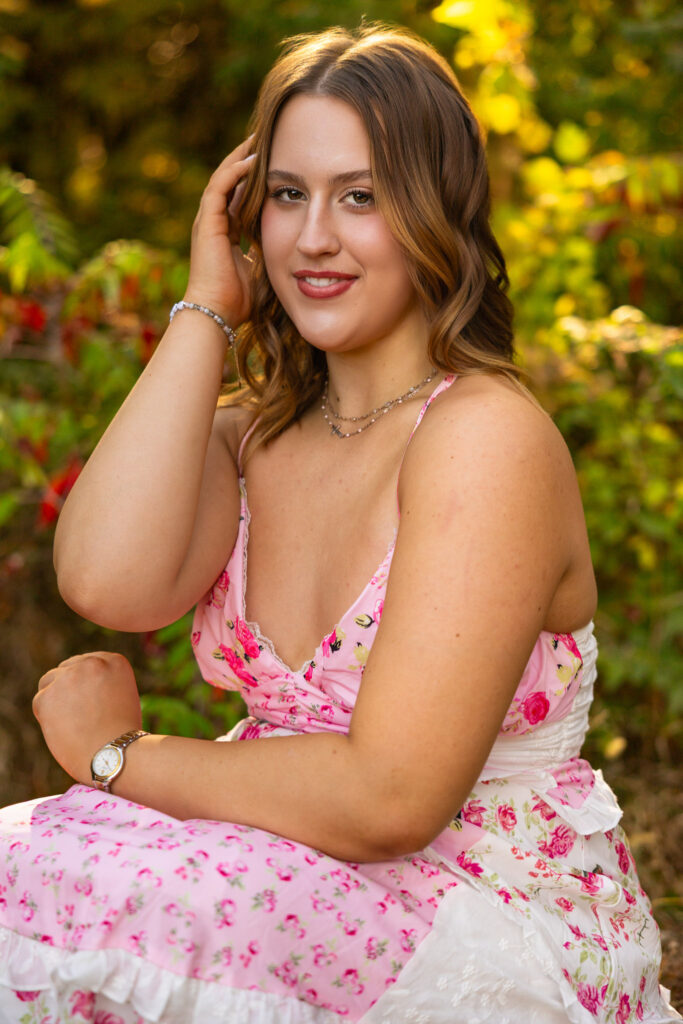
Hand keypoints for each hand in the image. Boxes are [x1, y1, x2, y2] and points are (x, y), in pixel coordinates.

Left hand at [33, 652, 142, 784]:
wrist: (115, 756)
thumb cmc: (121, 735)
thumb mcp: (121, 697)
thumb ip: (102, 684)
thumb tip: (75, 685)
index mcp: (114, 661)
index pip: (87, 663)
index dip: (86, 684)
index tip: (90, 702)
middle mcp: (92, 663)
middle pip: (67, 669)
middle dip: (69, 690)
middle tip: (78, 717)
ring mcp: (69, 677)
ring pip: (49, 682)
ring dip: (55, 700)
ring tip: (73, 724)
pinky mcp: (47, 695)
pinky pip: (40, 703)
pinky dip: (48, 718)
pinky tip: (65, 731)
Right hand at [183, 136, 256, 326]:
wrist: (216, 313)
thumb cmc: (238, 301)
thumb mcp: (260, 271)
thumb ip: (270, 255)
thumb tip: (292, 251)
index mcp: (226, 234)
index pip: (240, 198)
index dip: (254, 182)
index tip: (274, 167)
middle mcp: (214, 223)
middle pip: (230, 182)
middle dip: (246, 161)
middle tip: (265, 140)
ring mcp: (207, 221)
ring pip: (223, 178)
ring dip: (240, 158)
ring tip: (257, 139)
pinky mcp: (206, 222)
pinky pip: (219, 187)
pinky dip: (234, 171)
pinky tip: (251, 159)